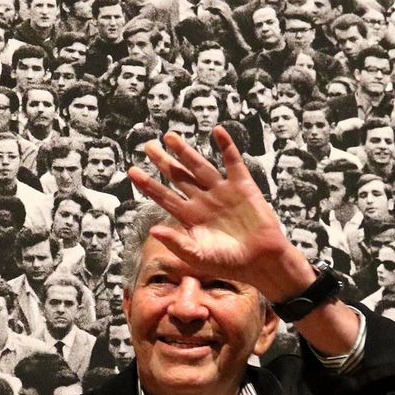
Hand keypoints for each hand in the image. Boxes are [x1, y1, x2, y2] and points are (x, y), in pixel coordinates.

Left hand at [128, 128, 305, 298]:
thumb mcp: (199, 258)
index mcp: (190, 217)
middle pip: (178, 176)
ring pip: (199, 166)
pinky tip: (217, 131)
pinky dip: (227, 146)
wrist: (262, 261)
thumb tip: (153, 230)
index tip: (132, 171)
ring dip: (185, 151)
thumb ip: (177, 243)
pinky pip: (232, 162)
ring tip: (169, 136)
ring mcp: (222, 191)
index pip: (164, 196)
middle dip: (163, 161)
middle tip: (148, 145)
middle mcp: (203, 201)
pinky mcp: (243, 186)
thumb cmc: (230, 263)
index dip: (148, 184)